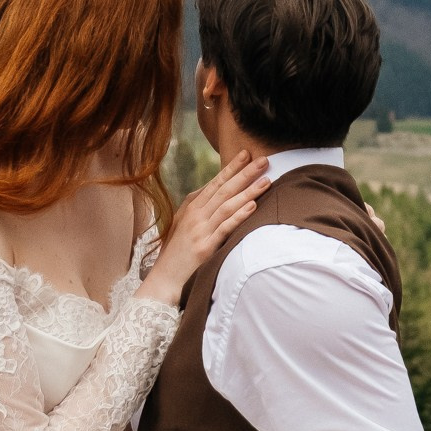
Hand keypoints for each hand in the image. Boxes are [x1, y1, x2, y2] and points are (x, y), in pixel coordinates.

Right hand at [144, 153, 269, 301]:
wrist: (165, 276)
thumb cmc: (176, 249)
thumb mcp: (182, 221)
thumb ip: (197, 203)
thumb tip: (211, 185)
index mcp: (192, 207)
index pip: (216, 183)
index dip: (232, 168)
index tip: (247, 153)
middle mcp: (196, 216)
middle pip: (224, 190)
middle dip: (245, 173)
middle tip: (263, 160)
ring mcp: (201, 230)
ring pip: (227, 206)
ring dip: (248, 192)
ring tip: (266, 181)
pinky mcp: (205, 247)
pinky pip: (225, 228)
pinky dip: (238, 216)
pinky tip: (252, 207)